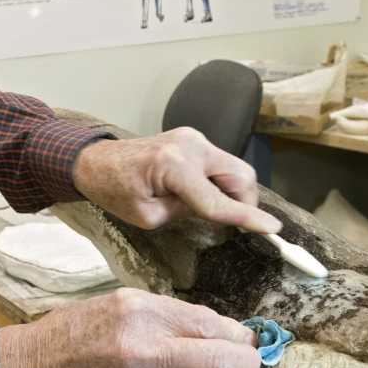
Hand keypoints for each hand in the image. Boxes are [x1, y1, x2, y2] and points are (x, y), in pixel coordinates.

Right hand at [0, 289, 260, 367]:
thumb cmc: (82, 330)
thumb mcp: (125, 303)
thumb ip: (176, 315)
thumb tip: (230, 331)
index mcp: (142, 315)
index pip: (214, 328)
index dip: (242, 337)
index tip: (250, 341)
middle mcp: (142, 355)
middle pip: (221, 365)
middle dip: (247, 364)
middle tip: (251, 363)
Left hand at [71, 129, 279, 233]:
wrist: (94, 160)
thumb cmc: (114, 190)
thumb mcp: (148, 216)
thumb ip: (187, 212)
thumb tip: (215, 209)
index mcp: (175, 167)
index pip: (219, 200)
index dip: (247, 219)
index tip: (273, 230)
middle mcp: (190, 145)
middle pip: (241, 176)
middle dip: (245, 203)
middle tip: (235, 224)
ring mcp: (193, 137)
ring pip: (234, 168)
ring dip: (232, 192)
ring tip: (212, 209)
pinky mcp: (192, 138)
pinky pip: (219, 163)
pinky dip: (219, 181)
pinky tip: (202, 193)